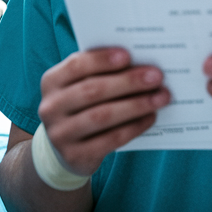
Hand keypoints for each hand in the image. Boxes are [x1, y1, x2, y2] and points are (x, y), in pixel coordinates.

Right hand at [37, 48, 170, 176]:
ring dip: (136, 105)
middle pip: (93, 91)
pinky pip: (110, 140)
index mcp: (52, 81)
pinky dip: (134, 127)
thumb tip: (141, 61)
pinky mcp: (75, 156)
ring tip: (161, 97)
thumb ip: (101, 72)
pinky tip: (151, 117)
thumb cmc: (82, 106)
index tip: (129, 55)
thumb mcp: (81, 86)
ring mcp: (60, 134)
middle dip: (128, 82)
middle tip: (157, 77)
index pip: (76, 65)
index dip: (102, 59)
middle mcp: (50, 107)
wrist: (65, 150)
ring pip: (102, 116)